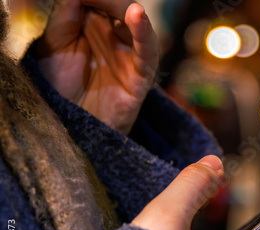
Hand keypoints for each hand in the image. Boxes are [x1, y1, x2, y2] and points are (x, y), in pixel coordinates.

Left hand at [36, 0, 158, 134]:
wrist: (70, 127)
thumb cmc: (61, 88)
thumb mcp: (53, 46)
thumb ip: (64, 15)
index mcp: (92, 23)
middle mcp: (114, 35)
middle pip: (119, 5)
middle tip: (88, 0)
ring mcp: (129, 53)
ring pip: (136, 22)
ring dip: (125, 8)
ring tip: (116, 5)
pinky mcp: (141, 74)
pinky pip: (148, 50)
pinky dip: (144, 31)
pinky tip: (137, 14)